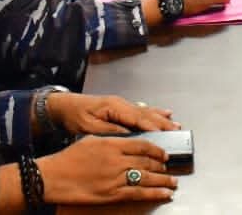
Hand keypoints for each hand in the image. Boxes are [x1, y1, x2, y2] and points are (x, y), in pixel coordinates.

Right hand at [36, 135, 175, 204]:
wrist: (52, 177)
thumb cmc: (68, 158)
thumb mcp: (91, 140)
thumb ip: (112, 140)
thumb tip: (128, 142)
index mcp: (112, 144)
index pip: (142, 145)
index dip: (156, 149)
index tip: (163, 153)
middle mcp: (116, 160)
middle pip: (147, 161)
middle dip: (161, 165)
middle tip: (169, 167)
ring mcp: (115, 178)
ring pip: (146, 177)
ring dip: (163, 180)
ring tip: (172, 182)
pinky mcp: (112, 193)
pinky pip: (138, 193)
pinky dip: (154, 193)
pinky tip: (164, 193)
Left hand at [47, 91, 178, 135]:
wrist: (64, 106)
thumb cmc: (75, 116)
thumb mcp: (89, 128)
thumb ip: (109, 132)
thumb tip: (128, 137)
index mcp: (114, 107)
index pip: (137, 118)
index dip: (152, 126)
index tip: (164, 134)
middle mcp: (120, 103)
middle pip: (145, 114)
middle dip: (162, 122)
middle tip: (177, 130)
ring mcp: (122, 104)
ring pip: (145, 111)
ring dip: (161, 118)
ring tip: (175, 123)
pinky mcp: (121, 108)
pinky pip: (141, 110)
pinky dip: (154, 113)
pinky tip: (163, 113)